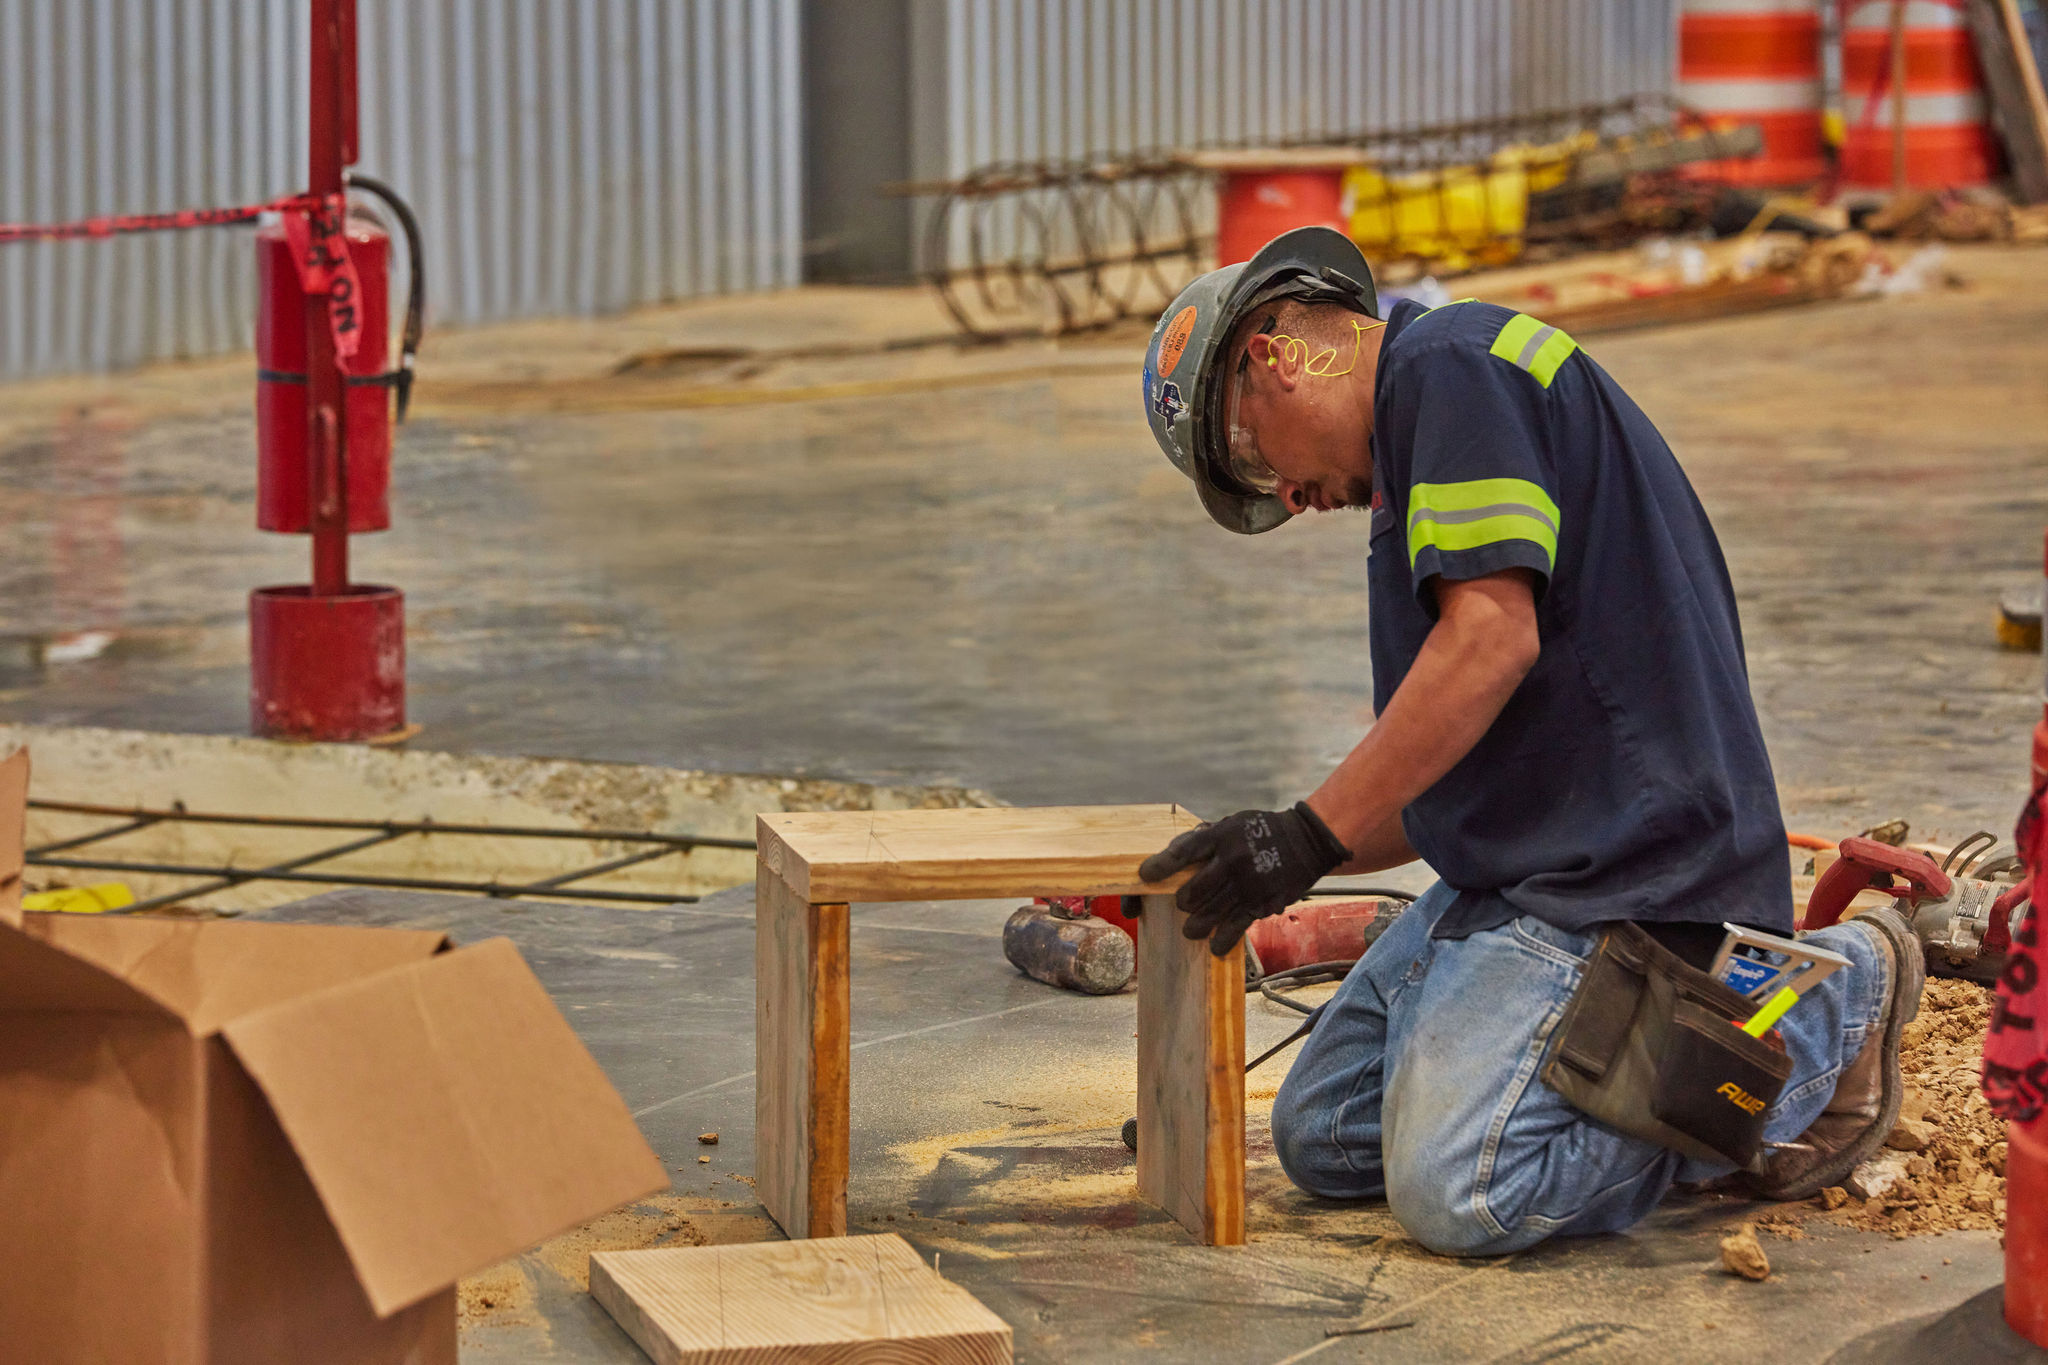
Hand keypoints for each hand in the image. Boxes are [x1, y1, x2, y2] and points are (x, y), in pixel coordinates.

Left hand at [1136, 804, 1349, 955]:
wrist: (1306, 841)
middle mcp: (1233, 860)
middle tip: (1183, 904)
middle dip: (1183, 901)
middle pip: (1193, 891)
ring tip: (1190, 929)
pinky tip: (1214, 945)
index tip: (1145, 876)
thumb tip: (1169, 856)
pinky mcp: (1262, 904)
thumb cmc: (1259, 832)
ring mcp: (1248, 884)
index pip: (1184, 852)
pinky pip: (1235, 928)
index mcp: (1222, 836)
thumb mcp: (1231, 824)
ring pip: (1210, 914)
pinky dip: (1221, 940)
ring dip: (1195, 926)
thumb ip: (1202, 839)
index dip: (1161, 866)